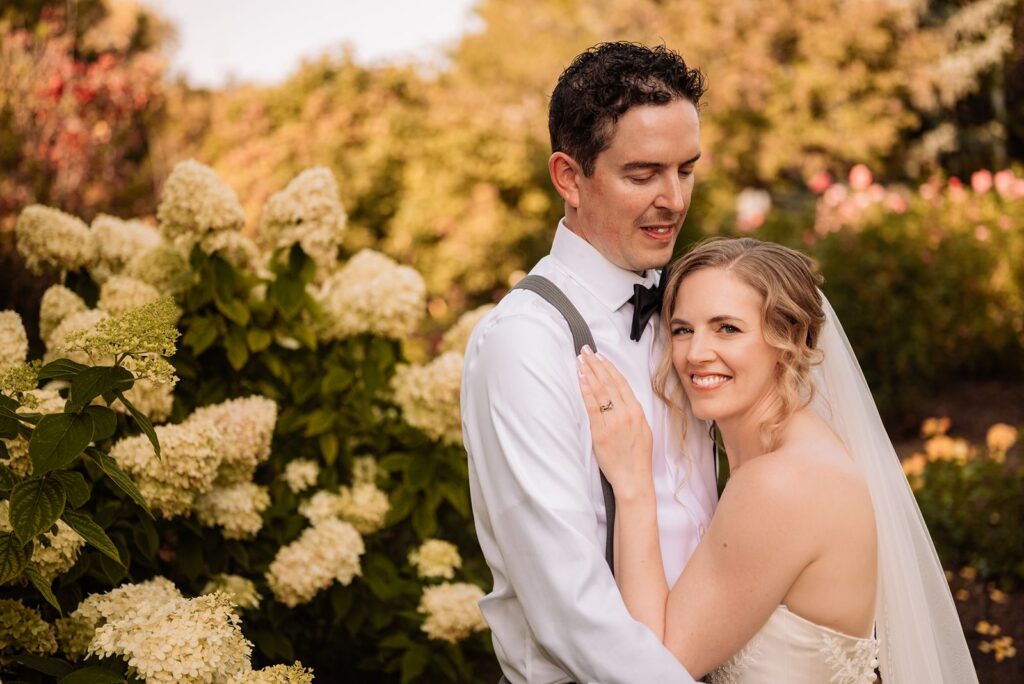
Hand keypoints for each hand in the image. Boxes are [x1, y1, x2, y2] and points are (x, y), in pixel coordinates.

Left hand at [577, 347, 654, 502]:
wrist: (634, 479)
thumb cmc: (637, 457)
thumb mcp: (643, 430)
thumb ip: (633, 413)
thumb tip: (622, 399)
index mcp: (637, 412)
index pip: (621, 383)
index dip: (609, 367)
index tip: (600, 356)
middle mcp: (626, 414)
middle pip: (609, 382)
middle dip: (596, 364)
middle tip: (585, 351)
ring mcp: (613, 423)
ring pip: (600, 391)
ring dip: (588, 373)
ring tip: (580, 360)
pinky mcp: (600, 433)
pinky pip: (592, 407)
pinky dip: (586, 391)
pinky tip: (580, 379)